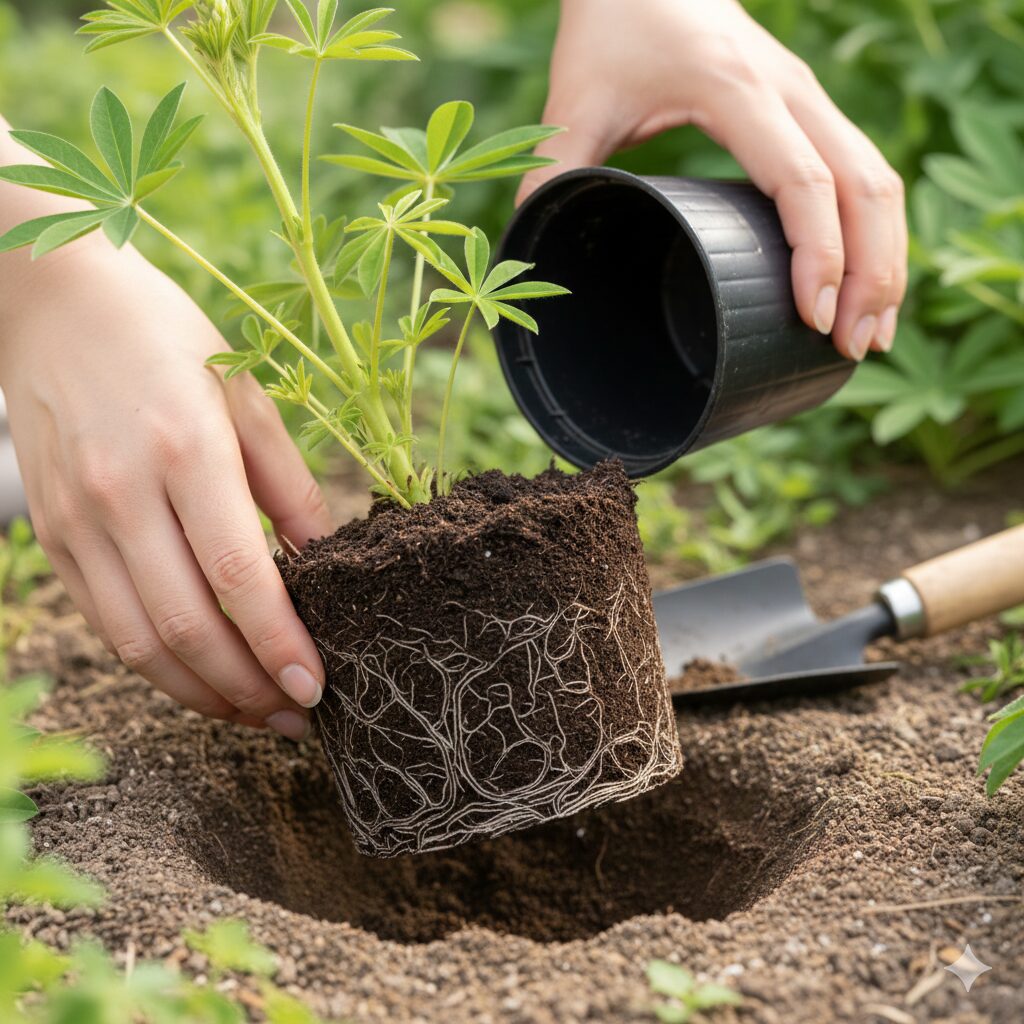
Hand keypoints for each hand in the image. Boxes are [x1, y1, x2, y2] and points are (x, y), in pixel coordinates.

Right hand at [0, 237, 331, 738]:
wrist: (56, 303)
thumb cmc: (169, 340)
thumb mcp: (246, 395)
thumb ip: (288, 486)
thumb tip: (323, 561)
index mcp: (187, 451)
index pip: (239, 576)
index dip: (279, 644)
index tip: (317, 686)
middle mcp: (123, 494)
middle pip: (187, 626)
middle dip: (248, 688)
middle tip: (298, 715)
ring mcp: (77, 520)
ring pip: (140, 640)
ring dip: (202, 692)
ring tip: (257, 714)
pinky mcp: (52, 535)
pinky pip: (106, 621)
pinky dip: (156, 664)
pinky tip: (200, 676)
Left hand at [518, 0, 906, 360]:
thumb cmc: (612, 24)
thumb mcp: (575, 99)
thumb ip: (551, 175)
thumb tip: (531, 258)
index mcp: (735, 90)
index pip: (803, 182)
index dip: (819, 255)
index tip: (815, 319)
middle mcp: (789, 89)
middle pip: (864, 186)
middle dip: (872, 274)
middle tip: (857, 349)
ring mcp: (807, 96)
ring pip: (879, 178)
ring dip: (887, 257)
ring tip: (875, 332)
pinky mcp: (808, 107)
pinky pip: (865, 169)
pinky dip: (877, 230)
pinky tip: (871, 280)